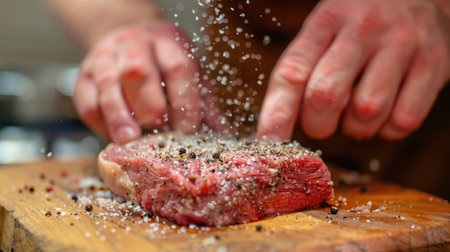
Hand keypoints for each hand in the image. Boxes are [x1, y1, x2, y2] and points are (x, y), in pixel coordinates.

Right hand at [74, 22, 202, 142]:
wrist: (130, 41)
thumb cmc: (165, 66)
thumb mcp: (190, 77)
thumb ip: (204, 106)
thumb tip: (224, 137)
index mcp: (168, 43)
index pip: (178, 69)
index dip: (184, 101)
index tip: (188, 129)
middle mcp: (135, 45)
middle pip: (138, 72)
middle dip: (150, 107)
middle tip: (159, 131)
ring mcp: (106, 58)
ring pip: (108, 85)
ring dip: (120, 117)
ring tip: (130, 141)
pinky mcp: (83, 76)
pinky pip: (87, 100)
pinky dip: (100, 123)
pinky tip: (113, 136)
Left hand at [257, 0, 449, 140]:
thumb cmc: (360, 24)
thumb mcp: (325, 31)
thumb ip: (303, 71)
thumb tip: (280, 126)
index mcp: (326, 21)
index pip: (292, 72)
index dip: (276, 113)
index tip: (269, 142)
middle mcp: (363, 30)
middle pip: (325, 95)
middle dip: (318, 124)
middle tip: (322, 123)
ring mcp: (401, 45)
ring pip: (366, 112)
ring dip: (355, 128)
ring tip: (357, 113)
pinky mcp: (433, 65)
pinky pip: (403, 120)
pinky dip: (388, 129)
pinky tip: (386, 112)